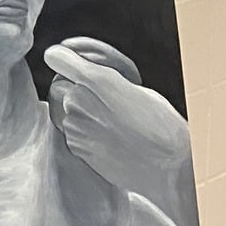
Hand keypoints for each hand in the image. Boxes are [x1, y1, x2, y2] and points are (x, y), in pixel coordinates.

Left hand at [46, 39, 191, 197]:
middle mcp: (79, 100)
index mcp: (97, 80)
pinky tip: (106, 137)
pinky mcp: (75, 147)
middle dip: (72, 89)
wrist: (168, 167)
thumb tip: (89, 76)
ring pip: (61, 110)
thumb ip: (105, 79)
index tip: (65, 61)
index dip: (62, 59)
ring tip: (106, 120)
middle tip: (97, 98)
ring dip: (76, 111)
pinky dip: (81, 131)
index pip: (57, 58)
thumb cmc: (163, 128)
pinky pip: (69, 132)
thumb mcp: (138, 90)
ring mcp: (74, 125)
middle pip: (58, 86)